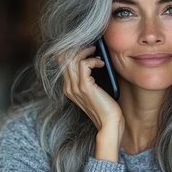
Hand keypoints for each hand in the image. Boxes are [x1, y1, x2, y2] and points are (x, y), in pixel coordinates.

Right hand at [60, 46, 124, 161]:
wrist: (109, 124)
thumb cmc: (106, 107)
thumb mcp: (94, 90)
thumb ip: (89, 78)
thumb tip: (94, 59)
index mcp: (69, 88)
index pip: (62, 62)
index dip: (72, 51)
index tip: (86, 48)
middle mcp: (68, 87)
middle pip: (63, 57)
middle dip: (77, 47)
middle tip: (91, 47)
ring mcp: (75, 87)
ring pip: (72, 58)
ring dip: (85, 51)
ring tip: (96, 52)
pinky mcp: (85, 87)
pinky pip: (83, 64)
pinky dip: (93, 60)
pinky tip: (101, 63)